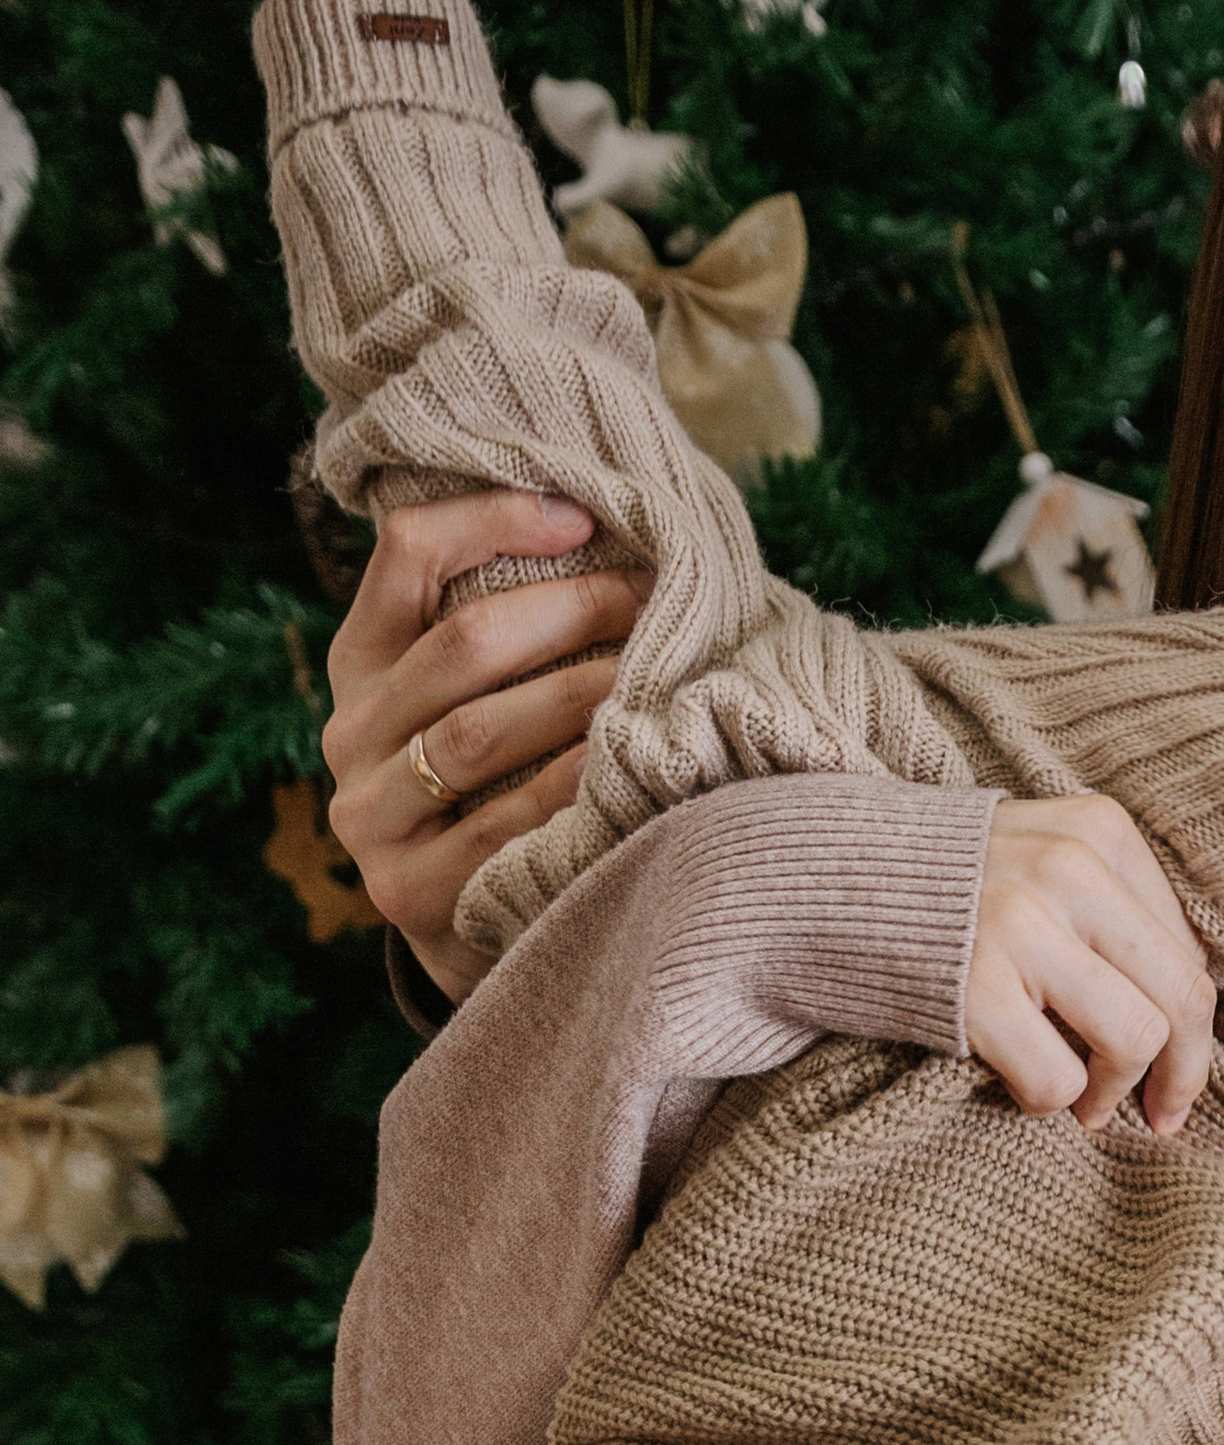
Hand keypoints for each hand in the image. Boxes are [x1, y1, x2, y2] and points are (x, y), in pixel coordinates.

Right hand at [321, 492, 649, 1003]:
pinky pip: (500, 825)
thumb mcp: (485, 697)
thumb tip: (609, 527)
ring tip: (655, 673)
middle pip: (458, 645)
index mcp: (360, 662)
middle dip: (569, 611)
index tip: (585, 514)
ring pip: (475, 734)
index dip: (493, 519)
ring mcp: (368, 817)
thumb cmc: (504, 786)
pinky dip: (570, 789)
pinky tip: (626, 765)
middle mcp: (348, 732)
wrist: (477, 929)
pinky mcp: (407, 890)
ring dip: (577, 695)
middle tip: (654, 597)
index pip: (405, 554)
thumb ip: (515, 628)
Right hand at [969, 794, 1218, 1133]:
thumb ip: (1111, 913)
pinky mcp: (975, 987)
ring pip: (1135, 1036)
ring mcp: (1021, 926)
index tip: (1172, 1067)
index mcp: (1099, 832)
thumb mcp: (1039, 858)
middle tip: (1161, 1113)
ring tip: (1087, 1104)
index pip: (1185, 950)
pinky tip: (1021, 1088)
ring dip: (1116, 1091)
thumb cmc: (940, 890)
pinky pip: (1055, 1077)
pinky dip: (1048, 1100)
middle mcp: (1069, 869)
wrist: (813, 882)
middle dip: (1184, 1074)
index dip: (1191, 1026)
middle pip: (1182, 995)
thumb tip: (1183, 1013)